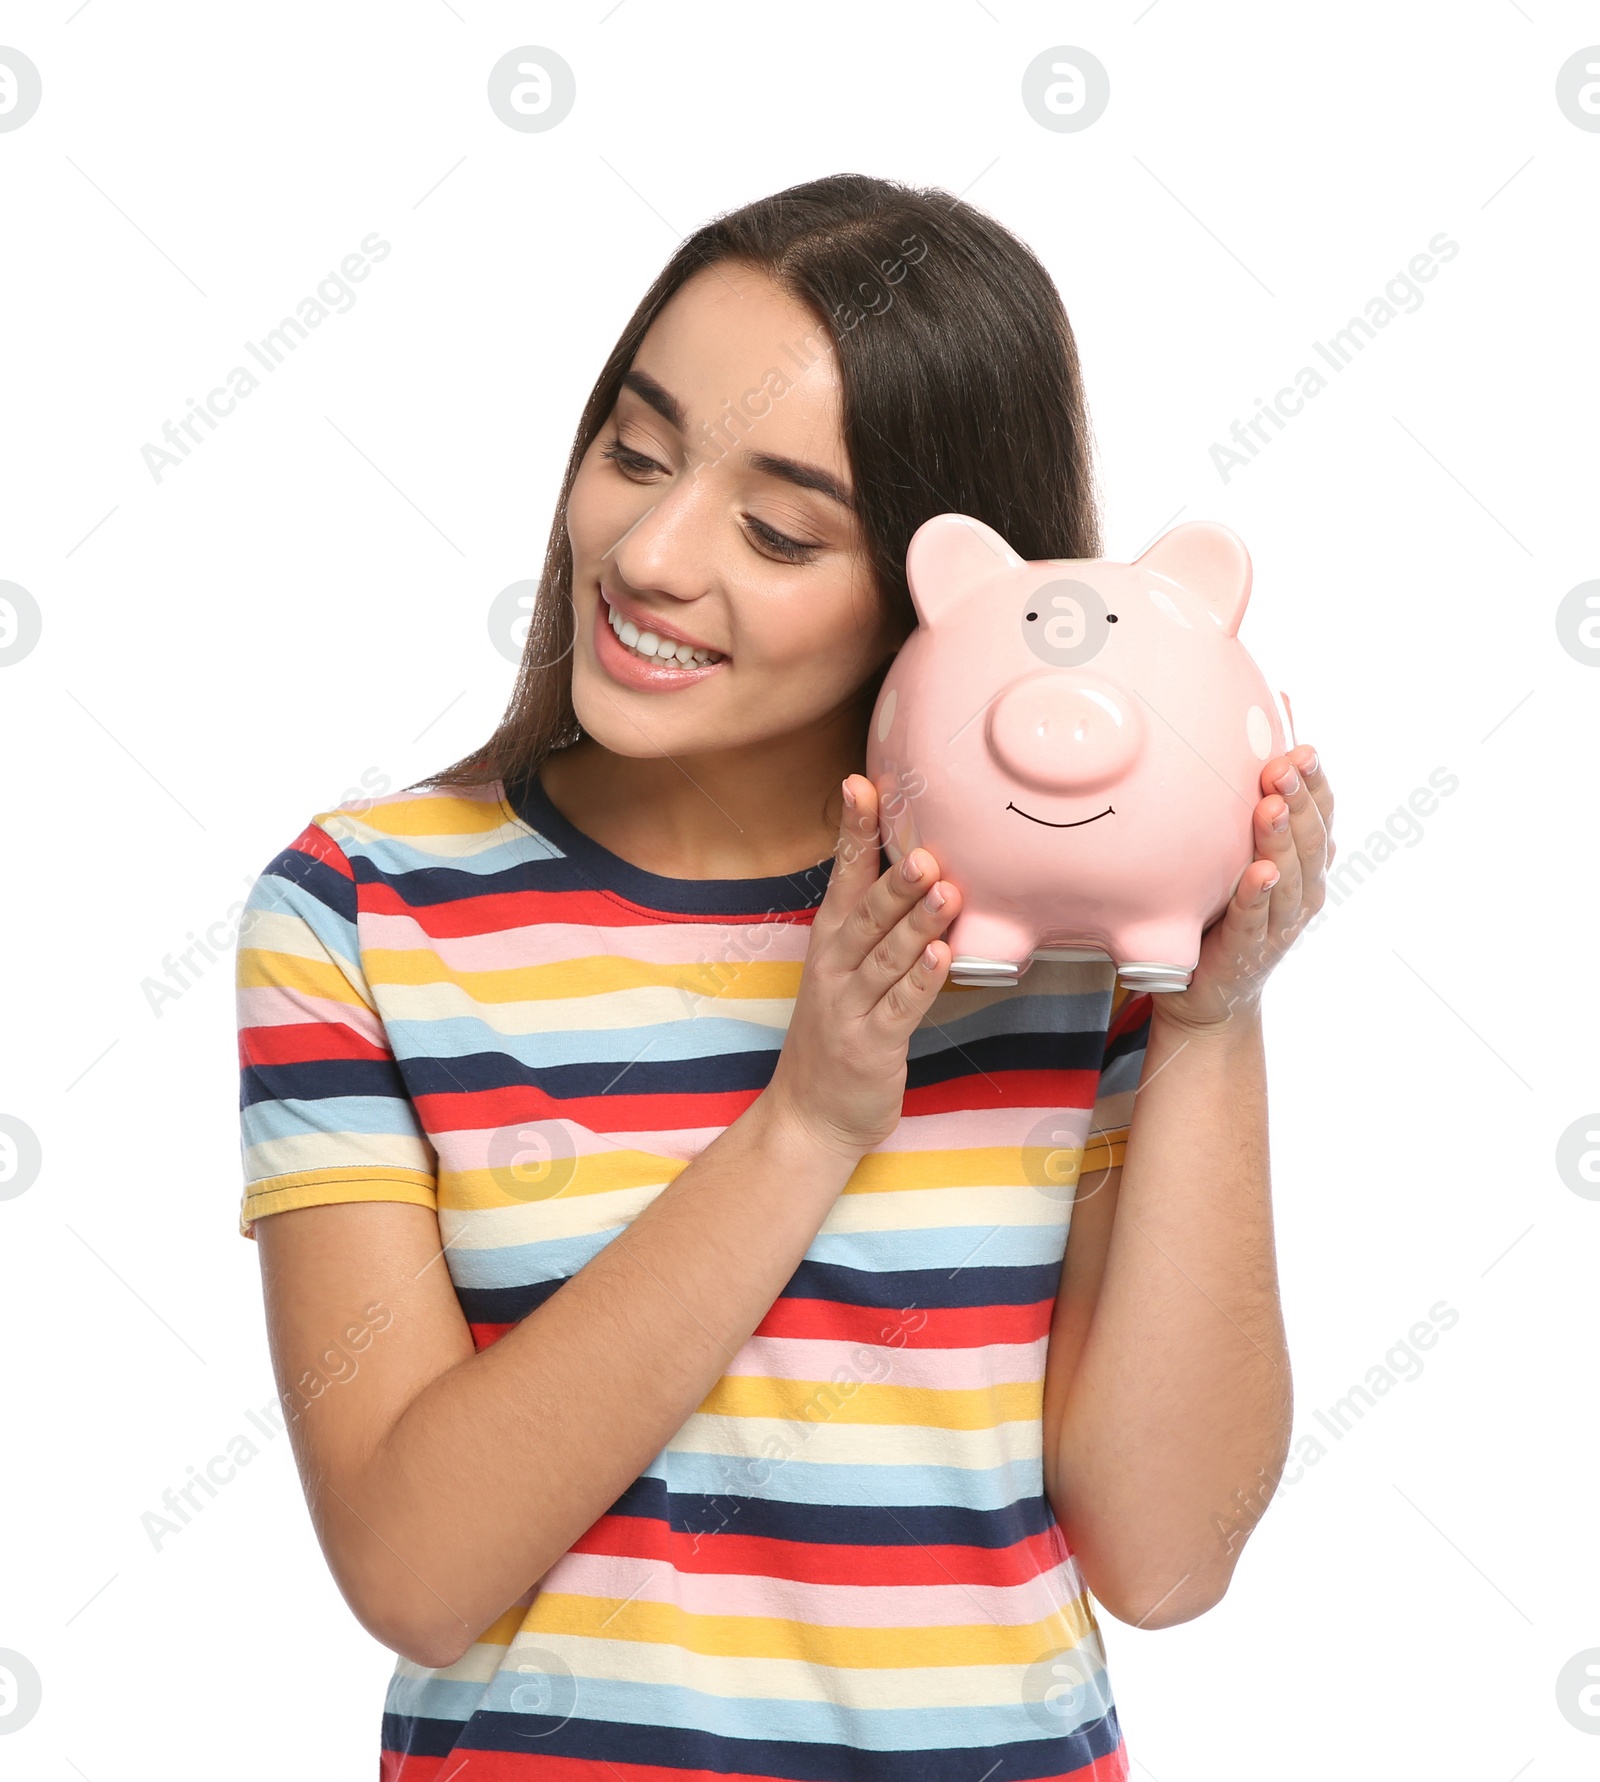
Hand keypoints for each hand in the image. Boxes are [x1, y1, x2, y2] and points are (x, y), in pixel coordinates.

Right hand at [764, 774, 962, 1158]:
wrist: (810, 1114)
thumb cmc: (841, 1032)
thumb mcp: (850, 969)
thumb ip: (882, 923)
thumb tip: (925, 867)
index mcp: (831, 939)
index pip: (844, 873)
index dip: (855, 830)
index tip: (863, 784)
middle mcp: (835, 967)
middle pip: (866, 914)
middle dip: (895, 880)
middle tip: (925, 849)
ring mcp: (850, 1007)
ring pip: (886, 957)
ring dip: (916, 925)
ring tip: (945, 892)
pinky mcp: (872, 1045)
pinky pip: (900, 1008)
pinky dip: (921, 982)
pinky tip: (943, 958)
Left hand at [1150, 743, 1334, 1033]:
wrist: (1208, 993)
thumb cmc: (1222, 909)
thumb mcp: (1239, 854)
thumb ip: (1251, 810)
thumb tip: (1261, 744)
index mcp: (1305, 863)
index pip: (1321, 816)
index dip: (1316, 783)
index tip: (1303, 748)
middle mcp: (1302, 891)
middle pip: (1309, 840)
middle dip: (1300, 800)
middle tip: (1284, 765)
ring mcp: (1279, 923)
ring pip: (1289, 876)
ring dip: (1281, 840)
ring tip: (1271, 806)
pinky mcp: (1249, 951)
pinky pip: (1255, 919)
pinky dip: (1258, 895)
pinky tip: (1259, 872)